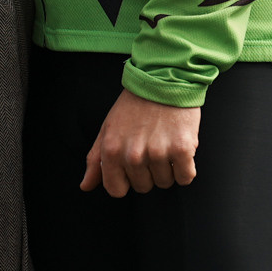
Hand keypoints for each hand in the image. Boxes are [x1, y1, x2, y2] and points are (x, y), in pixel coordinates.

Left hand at [80, 89, 200, 195]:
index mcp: (112, 151)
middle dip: (147, 172)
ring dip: (167, 168)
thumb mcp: (107, 129)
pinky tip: (180, 149)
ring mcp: (158, 153)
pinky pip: (185, 177)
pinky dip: (185, 168)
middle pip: (143, 187)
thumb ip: (95, 160)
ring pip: (165, 183)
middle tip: (150, 147)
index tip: (131, 166)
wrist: (163, 79)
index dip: (125, 180)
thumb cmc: (134, 105)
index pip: (116, 190)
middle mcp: (133, 155)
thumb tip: (86, 186)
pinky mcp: (182, 149)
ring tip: (165, 143)